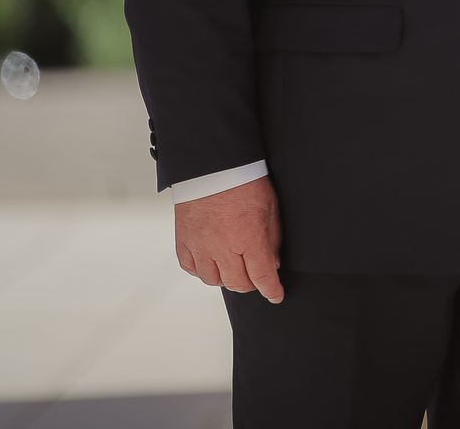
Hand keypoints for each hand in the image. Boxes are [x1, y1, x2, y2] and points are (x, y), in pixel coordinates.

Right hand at [175, 175, 284, 302]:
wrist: (212, 163)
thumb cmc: (242, 179)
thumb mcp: (269, 207)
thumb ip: (272, 238)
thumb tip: (272, 262)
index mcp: (248, 237)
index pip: (262, 276)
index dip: (271, 290)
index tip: (276, 295)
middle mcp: (222, 246)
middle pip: (238, 283)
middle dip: (251, 284)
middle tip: (256, 277)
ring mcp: (200, 245)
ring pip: (213, 280)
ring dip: (227, 278)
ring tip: (234, 268)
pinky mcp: (183, 240)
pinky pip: (191, 268)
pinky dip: (203, 270)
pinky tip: (212, 262)